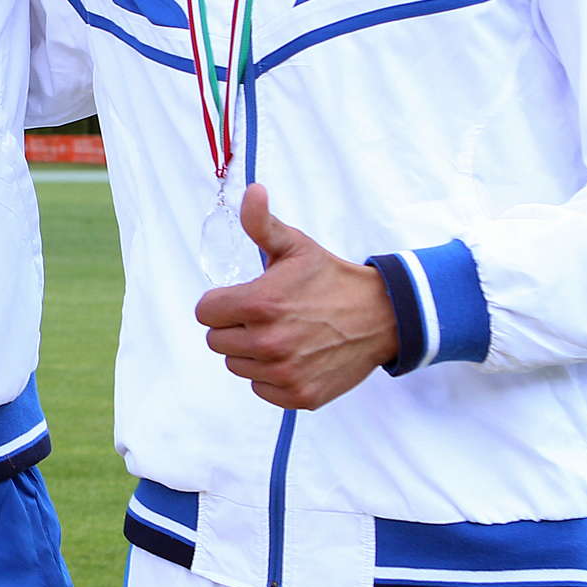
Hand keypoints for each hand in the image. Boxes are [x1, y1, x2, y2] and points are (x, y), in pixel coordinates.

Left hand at [192, 185, 398, 410]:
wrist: (381, 316)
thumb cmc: (330, 279)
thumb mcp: (295, 246)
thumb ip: (261, 223)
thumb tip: (252, 190)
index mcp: (259, 304)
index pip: (205, 313)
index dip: (222, 303)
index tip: (246, 298)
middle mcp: (269, 342)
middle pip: (217, 341)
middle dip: (235, 327)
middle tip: (266, 316)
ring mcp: (284, 372)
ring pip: (237, 365)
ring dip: (251, 352)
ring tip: (283, 334)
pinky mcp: (299, 395)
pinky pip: (260, 389)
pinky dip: (270, 376)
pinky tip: (293, 356)